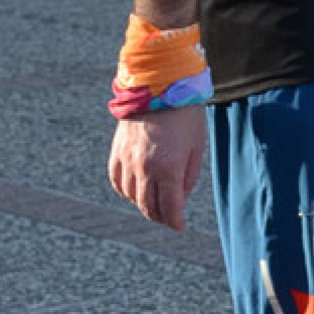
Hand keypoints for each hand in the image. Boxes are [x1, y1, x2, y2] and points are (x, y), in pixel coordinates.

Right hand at [108, 103, 205, 230]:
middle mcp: (145, 167)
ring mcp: (128, 159)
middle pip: (148, 207)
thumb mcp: (196, 147)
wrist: (160, 86)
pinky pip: (116, 180)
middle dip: (159, 216)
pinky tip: (135, 190)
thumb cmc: (185, 116)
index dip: (175, 222)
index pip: (169, 208)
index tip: (179, 226)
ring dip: (142, 204)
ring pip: (131, 196)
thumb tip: (180, 199)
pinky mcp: (117, 150)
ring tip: (154, 203)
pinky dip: (125, 190)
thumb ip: (188, 176)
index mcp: (169, 168)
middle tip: (168, 218)